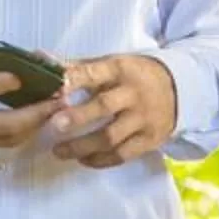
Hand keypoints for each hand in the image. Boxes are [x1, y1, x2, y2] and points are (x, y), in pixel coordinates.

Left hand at [49, 54, 178, 167]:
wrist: (180, 88)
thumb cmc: (133, 75)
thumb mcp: (111, 64)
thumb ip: (76, 66)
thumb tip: (38, 58)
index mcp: (120, 70)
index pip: (94, 72)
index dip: (73, 80)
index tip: (53, 87)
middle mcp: (133, 94)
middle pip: (104, 107)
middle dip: (78, 116)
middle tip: (55, 124)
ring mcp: (143, 119)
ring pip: (111, 137)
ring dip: (82, 146)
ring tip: (58, 151)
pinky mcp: (149, 139)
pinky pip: (122, 155)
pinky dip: (100, 160)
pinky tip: (83, 159)